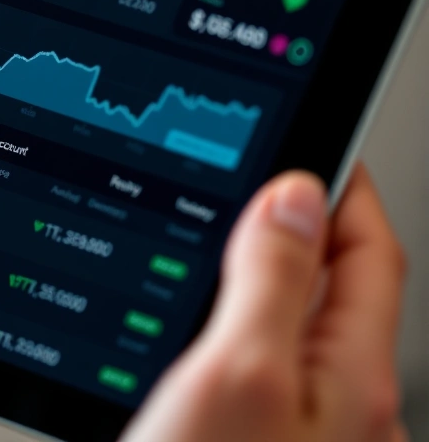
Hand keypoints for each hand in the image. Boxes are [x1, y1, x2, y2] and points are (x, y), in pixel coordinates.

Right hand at [122, 166, 406, 441]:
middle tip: (241, 194)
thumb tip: (292, 199)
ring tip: (205, 258)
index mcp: (352, 382)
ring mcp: (302, 435)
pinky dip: (229, 340)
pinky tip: (189, 345)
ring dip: (251, 290)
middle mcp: (341, 412)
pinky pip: (258, 377)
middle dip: (289, 237)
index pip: (371, 256)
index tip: (310, 146)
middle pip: (331, 294)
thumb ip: (270, 282)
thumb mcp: (234, 375)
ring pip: (288, 336)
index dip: (343, 190)